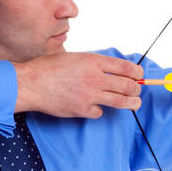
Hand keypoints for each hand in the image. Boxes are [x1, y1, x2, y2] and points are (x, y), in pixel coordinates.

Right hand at [13, 52, 144, 118]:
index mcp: (94, 61)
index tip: (139, 76)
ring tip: (135, 103)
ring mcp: (90, 95)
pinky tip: (94, 107)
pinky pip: (99, 112)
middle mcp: (95, 78)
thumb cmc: (49, 68)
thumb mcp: (75, 57)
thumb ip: (93, 64)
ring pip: (121, 101)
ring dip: (131, 102)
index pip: (126, 67)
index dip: (137, 73)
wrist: (31, 83)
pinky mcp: (83, 110)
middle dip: (136, 89)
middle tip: (137, 90)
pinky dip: (99, 110)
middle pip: (127, 86)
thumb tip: (110, 69)